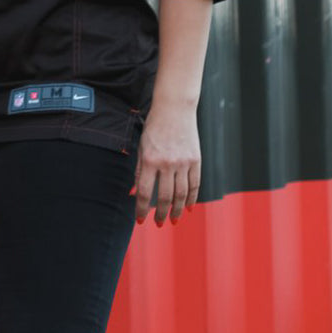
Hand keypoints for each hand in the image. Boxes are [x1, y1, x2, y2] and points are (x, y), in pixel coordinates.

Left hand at [133, 101, 200, 225]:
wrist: (174, 109)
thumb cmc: (154, 127)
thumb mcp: (142, 147)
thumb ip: (140, 171)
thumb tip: (135, 194)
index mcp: (150, 160)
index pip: (145, 193)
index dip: (142, 210)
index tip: (140, 221)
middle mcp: (167, 163)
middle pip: (165, 197)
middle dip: (160, 214)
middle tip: (158, 223)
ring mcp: (183, 163)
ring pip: (182, 194)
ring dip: (178, 210)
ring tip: (174, 219)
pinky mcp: (196, 160)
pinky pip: (195, 184)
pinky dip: (193, 198)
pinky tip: (190, 207)